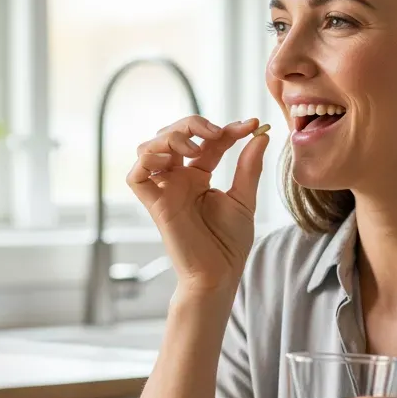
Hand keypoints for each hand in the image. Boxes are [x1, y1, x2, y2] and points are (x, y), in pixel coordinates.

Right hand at [127, 116, 269, 296]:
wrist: (219, 273)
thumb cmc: (229, 243)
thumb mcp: (244, 198)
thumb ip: (248, 166)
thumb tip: (261, 136)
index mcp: (198, 177)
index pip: (207, 142)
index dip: (227, 129)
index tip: (250, 125)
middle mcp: (177, 180)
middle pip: (172, 135)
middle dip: (192, 124)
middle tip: (217, 132)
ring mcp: (164, 190)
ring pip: (149, 147)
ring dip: (170, 137)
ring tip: (195, 148)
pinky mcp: (154, 204)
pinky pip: (136, 175)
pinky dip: (148, 159)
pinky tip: (173, 160)